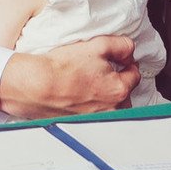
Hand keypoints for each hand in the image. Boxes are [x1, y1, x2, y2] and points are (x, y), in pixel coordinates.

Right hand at [0, 35, 140, 118]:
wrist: (36, 85)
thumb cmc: (62, 68)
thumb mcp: (97, 45)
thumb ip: (120, 46)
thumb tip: (128, 51)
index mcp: (118, 90)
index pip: (134, 75)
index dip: (126, 63)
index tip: (116, 59)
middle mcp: (111, 109)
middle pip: (124, 93)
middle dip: (117, 82)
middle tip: (99, 70)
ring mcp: (96, 119)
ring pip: (111, 106)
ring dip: (105, 96)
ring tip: (88, 84)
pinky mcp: (82, 124)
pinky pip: (94, 115)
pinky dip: (90, 106)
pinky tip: (78, 95)